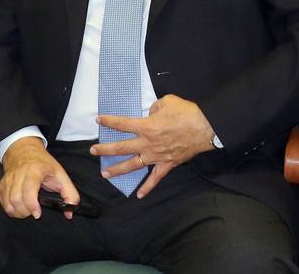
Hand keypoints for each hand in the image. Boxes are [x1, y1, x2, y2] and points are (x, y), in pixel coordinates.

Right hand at [0, 136, 79, 218]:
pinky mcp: (2, 185)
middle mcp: (19, 174)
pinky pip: (3, 202)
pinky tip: (19, 208)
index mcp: (35, 170)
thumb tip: (69, 212)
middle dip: (25, 211)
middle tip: (34, 212)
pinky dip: (10, 209)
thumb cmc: (43, 164)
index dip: (31, 204)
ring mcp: (9, 180)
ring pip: (8, 202)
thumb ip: (70, 194)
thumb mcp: (61, 175)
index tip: (37, 213)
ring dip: (17, 212)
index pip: (29, 189)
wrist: (24, 150)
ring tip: (27, 211)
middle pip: (16, 199)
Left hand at [90, 94, 216, 197]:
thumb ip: (154, 108)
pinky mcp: (167, 164)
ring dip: (118, 169)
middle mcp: (148, 143)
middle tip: (93, 151)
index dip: (109, 121)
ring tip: (105, 174)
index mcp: (146, 127)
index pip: (122, 124)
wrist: (205, 128)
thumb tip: (150, 114)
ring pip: (133, 165)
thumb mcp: (167, 102)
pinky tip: (139, 195)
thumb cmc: (187, 113)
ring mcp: (156, 156)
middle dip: (105, 149)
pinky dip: (147, 187)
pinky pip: (155, 178)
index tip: (99, 120)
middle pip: (121, 148)